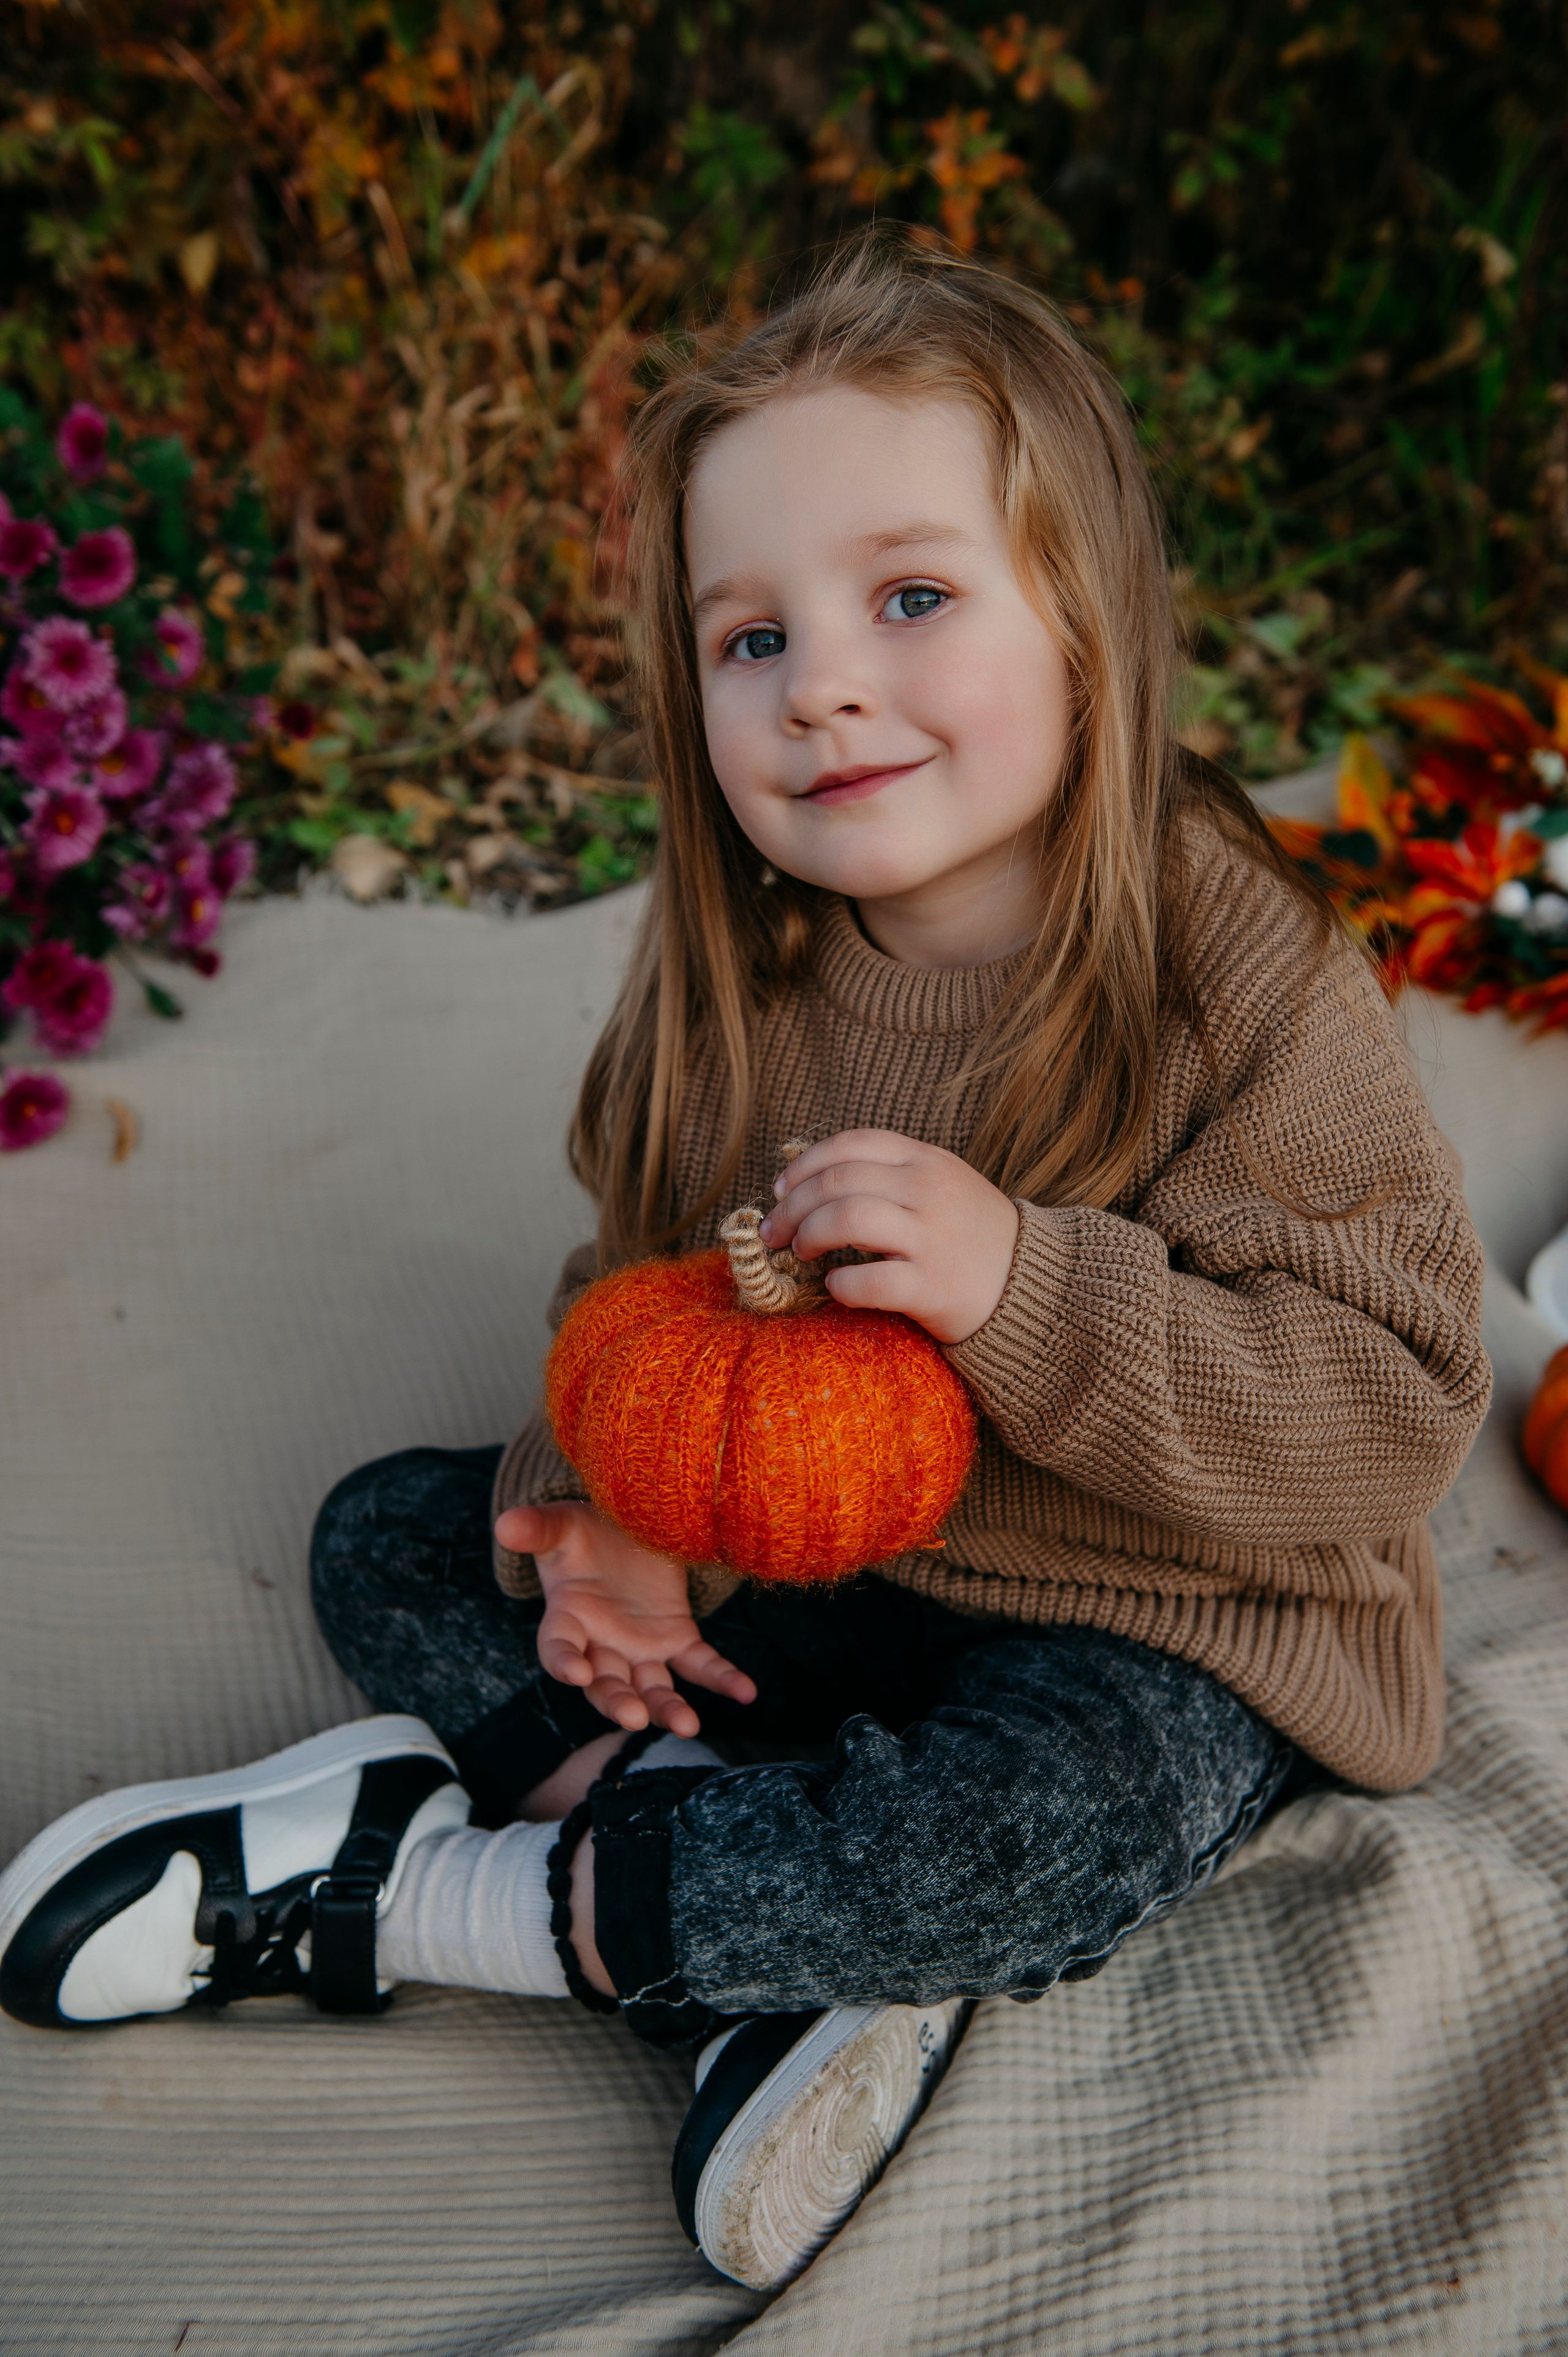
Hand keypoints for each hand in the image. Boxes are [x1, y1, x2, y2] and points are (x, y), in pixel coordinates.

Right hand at [493, 1500, 756, 1735]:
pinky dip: (722, 1679)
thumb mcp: (561, 1525)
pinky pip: (700, 1665)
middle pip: (607, 1684)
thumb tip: (505, 1524)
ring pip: (653, 1687)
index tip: (576, 1674)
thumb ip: (537, 1529)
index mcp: (568, 1619)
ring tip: (687, 1726)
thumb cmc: (584, 1532)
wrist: (623, 1528)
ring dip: (667, 1708)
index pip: (559, 1649)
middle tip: (633, 1718)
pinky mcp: (677, 1640)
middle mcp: (603, 1645)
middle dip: (618, 1702)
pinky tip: (747, 1693)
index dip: (564, 1663)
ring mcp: (642, 1648)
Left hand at [759, 1128, 1018, 1344]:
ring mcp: (931, 1239)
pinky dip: (839, 1285)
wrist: (1032, 1284)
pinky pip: (868, 1281)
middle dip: (792, 1206)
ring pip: (846, 1219)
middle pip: (837, 1182)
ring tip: (801, 1253)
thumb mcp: (941, 1183)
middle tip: (775, 1232)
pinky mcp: (932, 1288)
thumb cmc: (972, 1235)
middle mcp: (928, 1191)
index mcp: (926, 1161)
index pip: (851, 1144)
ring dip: (809, 1236)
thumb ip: (890, 1173)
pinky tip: (836, 1288)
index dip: (803, 1165)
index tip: (780, 1189)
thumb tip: (812, 1180)